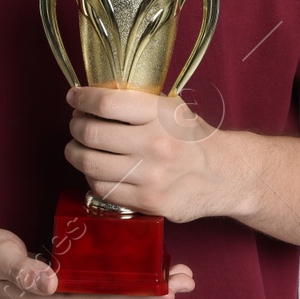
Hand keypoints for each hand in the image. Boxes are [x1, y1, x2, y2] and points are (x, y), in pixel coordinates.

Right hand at [0, 226, 193, 298]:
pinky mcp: (60, 289)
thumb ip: (22, 267)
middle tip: (188, 280)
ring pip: (109, 295)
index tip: (167, 288)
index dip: (136, 293)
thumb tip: (49, 281)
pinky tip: (141, 271)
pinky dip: (123, 280)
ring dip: (142, 287)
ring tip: (175, 277)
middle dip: (151, 291)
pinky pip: (98, 288)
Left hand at [63, 85, 244, 222]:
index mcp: (161, 115)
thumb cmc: (194, 139)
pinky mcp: (147, 201)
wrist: (225, 174)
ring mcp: (150, 176)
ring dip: (76, 153)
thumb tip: (95, 97)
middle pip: (91, 133)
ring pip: (90, 164)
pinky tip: (98, 169)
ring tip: (78, 147)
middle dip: (76, 126)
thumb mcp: (173, 109)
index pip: (107, 103)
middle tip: (77, 123)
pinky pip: (102, 189)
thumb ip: (139, 103)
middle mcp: (155, 144)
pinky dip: (92, 177)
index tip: (74, 97)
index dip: (82, 98)